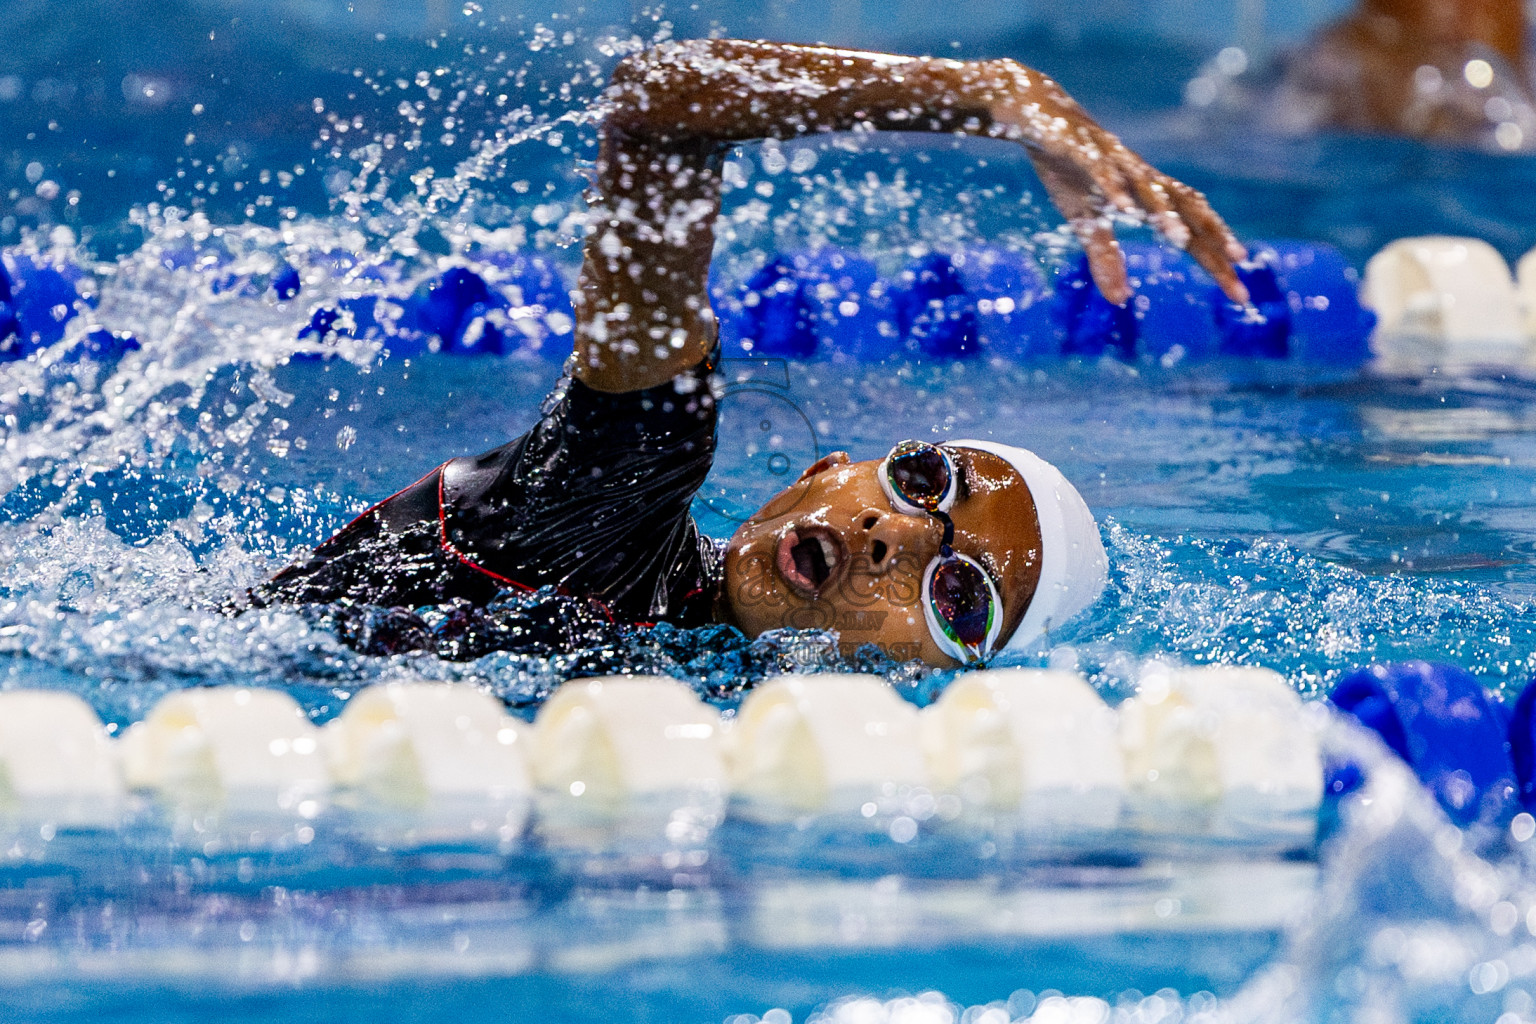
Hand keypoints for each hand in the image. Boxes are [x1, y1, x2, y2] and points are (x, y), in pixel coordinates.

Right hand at [998, 72, 1248, 305]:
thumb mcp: (1086, 222)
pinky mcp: (1085, 150)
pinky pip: (1103, 171)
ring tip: (1178, 238)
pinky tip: (1122, 207)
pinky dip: (1114, 188)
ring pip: (1149, 188)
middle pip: (1188, 207)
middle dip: (1213, 235)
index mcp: (1149, 196)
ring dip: (1164, 212)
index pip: (1191, 233)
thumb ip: (1105, 258)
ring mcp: (1117, 162)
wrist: (1039, 116)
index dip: (1215, 259)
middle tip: (1240, 260)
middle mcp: (1143, 178)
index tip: (1239, 291)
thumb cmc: (1070, 169)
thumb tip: (1120, 300)